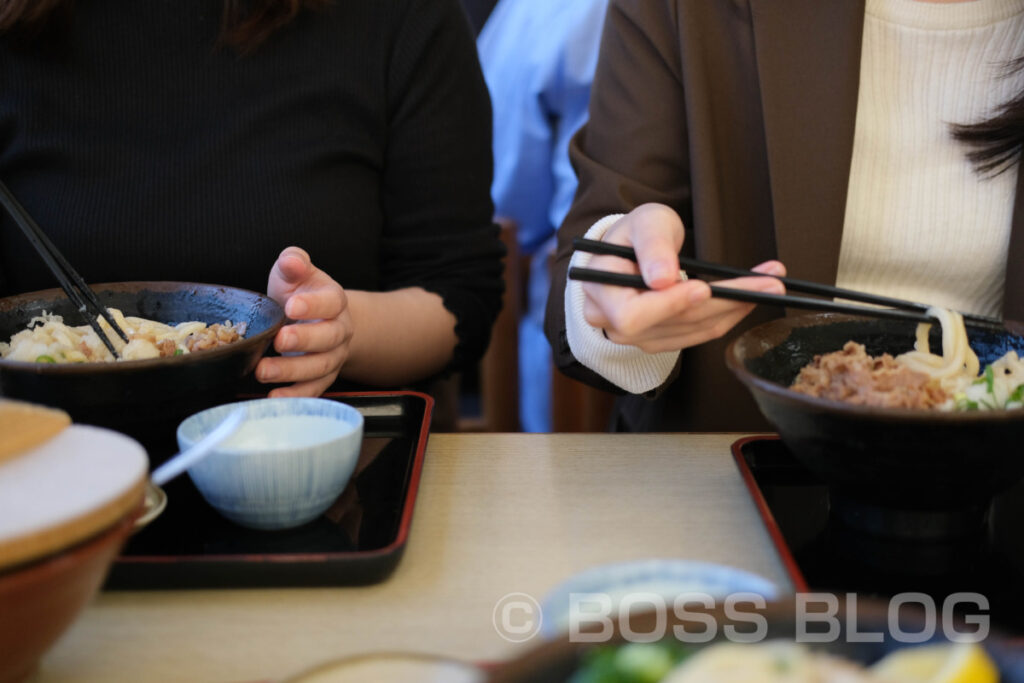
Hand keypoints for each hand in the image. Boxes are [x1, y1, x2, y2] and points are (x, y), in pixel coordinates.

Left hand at [256, 246, 352, 396]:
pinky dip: (295, 396)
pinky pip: (313, 390)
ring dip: (292, 371)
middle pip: (330, 337)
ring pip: (321, 367)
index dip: (314, 305)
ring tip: (263, 371)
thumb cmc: (301, 294)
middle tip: (280, 340)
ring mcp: (333, 357)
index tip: (291, 306)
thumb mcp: (295, 273)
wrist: (318, 322)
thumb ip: (293, 263)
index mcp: (335, 301)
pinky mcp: (322, 378)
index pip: (332, 302)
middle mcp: (340, 331)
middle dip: (305, 340)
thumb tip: (291, 261)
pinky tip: (273, 397)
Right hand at [581, 203, 786, 352]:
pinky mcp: (662, 340)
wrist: (634, 249)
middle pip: (671, 324)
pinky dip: (728, 315)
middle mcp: (613, 324)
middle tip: (767, 283)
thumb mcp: (645, 223)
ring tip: (769, 283)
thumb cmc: (635, 232)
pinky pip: (698, 334)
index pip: (632, 314)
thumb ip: (653, 246)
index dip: (668, 305)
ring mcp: (638, 337)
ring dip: (734, 308)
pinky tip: (750, 296)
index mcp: (601, 293)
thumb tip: (662, 279)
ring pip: (692, 331)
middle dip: (722, 303)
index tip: (704, 287)